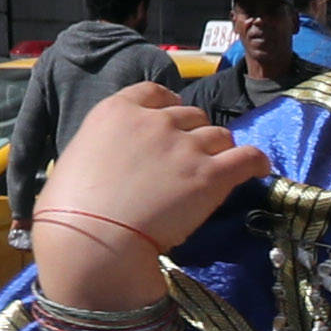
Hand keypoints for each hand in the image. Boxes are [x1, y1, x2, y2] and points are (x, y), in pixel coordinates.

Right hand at [36, 83, 266, 308]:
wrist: (93, 237)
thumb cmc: (71, 209)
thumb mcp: (79, 157)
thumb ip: (107, 146)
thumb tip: (117, 160)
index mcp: (116, 111)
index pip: (155, 93)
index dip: (170, 105)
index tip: (175, 121)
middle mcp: (155, 122)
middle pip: (192, 115)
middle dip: (193, 133)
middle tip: (189, 159)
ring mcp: (186, 146)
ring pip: (219, 135)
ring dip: (218, 150)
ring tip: (214, 172)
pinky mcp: (211, 175)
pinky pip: (248, 157)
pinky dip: (256, 162)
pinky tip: (259, 169)